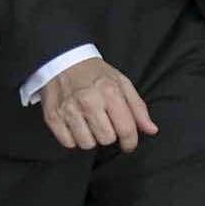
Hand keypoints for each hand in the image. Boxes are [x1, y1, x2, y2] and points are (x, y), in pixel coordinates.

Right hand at [39, 58, 159, 152]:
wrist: (63, 61)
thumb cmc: (96, 74)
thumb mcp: (122, 84)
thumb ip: (138, 108)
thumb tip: (152, 130)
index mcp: (110, 92)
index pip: (126, 129)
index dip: (131, 142)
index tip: (129, 145)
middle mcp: (89, 102)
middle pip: (106, 139)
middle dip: (109, 135)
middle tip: (105, 124)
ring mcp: (68, 110)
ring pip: (86, 144)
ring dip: (91, 138)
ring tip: (90, 124)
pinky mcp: (52, 116)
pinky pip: (67, 143)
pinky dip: (73, 138)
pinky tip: (76, 125)